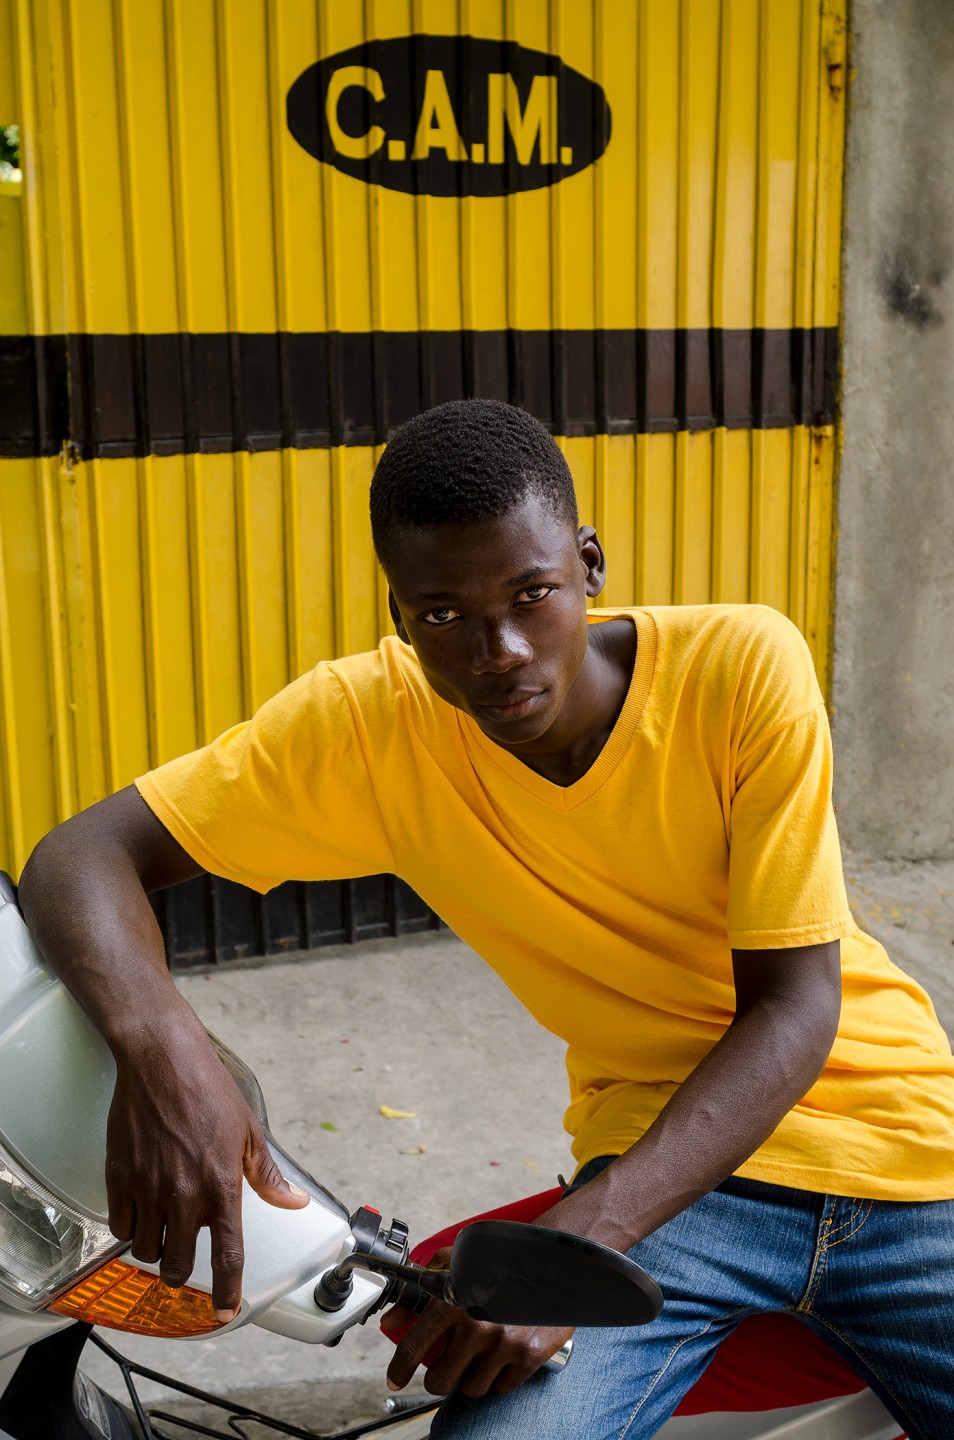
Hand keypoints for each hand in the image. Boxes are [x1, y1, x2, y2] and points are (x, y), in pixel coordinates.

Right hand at [105, 1027, 307, 1318]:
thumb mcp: (249, 1130)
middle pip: (177, 1266)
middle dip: (180, 1273)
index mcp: (223, 1185)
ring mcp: (149, 1188)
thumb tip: (294, 1201)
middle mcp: (185, 1194)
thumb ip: (267, 1174)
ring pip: (146, 1250)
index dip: (225, 1292)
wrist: (162, 1060)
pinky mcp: (119, 1177)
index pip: (226, 1255)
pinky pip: (120, 1227)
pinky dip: (129, 1228)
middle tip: (183, 1258)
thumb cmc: (208, 1090)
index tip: (224, 1312)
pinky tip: (140, 1211)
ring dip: (155, 1248)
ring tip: (163, 1227)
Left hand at [385, 1250, 572, 1398]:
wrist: (550, 1260)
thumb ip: (419, 1291)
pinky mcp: (530, 1355)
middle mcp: (476, 1324)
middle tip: (445, 1367)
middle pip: (441, 1380)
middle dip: (438, 1378)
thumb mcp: (454, 1264)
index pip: (414, 1346)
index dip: (400, 1368)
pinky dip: (499, 1378)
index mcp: (452, 1300)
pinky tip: (501, 1359)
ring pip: (472, 1388)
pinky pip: (502, 1387)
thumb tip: (391, 1320)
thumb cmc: (497, 1260)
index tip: (396, 1377)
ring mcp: (504, 1343)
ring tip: (478, 1357)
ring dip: (470, 1378)